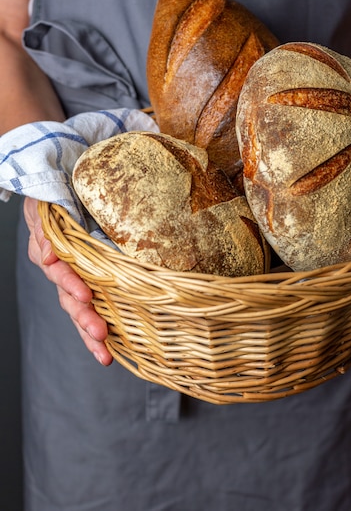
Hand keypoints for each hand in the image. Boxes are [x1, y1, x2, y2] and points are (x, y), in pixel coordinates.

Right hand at [23, 197, 112, 365]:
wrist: (62, 192)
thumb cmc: (52, 201)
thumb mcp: (43, 209)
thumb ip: (44, 232)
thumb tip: (48, 257)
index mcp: (52, 254)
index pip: (60, 273)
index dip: (71, 284)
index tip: (85, 296)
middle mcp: (63, 271)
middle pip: (71, 300)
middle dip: (84, 319)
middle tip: (99, 335)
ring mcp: (77, 278)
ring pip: (81, 308)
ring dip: (90, 330)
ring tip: (104, 352)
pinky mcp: (93, 278)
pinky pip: (98, 303)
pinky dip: (104, 323)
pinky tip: (113, 345)